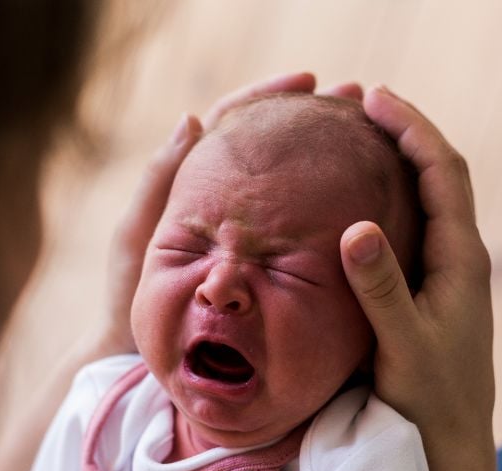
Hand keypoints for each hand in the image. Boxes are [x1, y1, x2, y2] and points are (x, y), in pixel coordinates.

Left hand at [95, 72, 362, 356]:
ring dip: (329, 157)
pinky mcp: (269, 265)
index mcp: (196, 183)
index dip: (270, 96)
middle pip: (275, 146)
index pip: (236, 122)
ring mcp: (252, 234)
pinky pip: (303, 230)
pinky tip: (362, 200)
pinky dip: (329, 209)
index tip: (308, 81)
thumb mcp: (138, 236)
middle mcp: (230, 202)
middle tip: (356, 99)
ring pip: (294, 185)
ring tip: (370, 137)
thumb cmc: (131, 297)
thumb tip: (193, 119)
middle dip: (315, 119)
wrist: (142, 357)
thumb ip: (159, 181)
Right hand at [340, 85, 494, 433]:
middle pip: (440, 174)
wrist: (452, 445)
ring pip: (429, 198)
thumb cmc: (430, 400)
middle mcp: (462, 258)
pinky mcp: (434, 292)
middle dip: (406, 131)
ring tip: (360, 134)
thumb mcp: (402, 345)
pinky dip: (393, 196)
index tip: (373, 97)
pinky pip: (416, 225)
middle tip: (361, 101)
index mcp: (462, 259)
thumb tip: (356, 227)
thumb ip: (381, 289)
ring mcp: (450, 274)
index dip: (412, 128)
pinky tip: (361, 199)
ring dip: (401, 159)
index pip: (443, 172)